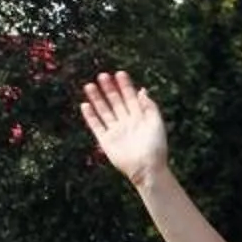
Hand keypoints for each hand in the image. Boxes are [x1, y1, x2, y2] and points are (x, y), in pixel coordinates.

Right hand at [78, 71, 168, 185]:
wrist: (147, 168)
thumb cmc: (156, 147)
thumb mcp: (157, 124)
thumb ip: (150, 107)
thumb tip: (143, 90)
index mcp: (140, 118)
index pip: (131, 98)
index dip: (125, 86)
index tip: (120, 73)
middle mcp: (127, 122)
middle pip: (116, 102)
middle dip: (109, 89)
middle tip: (102, 75)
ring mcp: (116, 131)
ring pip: (104, 111)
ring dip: (97, 99)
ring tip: (89, 85)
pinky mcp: (106, 141)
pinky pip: (96, 126)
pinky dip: (90, 116)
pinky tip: (85, 105)